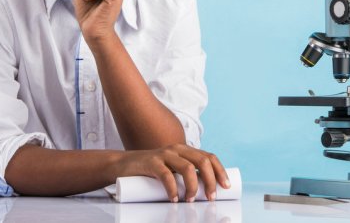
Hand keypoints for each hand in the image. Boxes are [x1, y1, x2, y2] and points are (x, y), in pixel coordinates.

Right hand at [115, 144, 230, 201]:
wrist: (122, 165)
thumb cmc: (150, 171)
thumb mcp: (171, 169)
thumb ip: (184, 175)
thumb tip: (204, 193)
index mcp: (185, 150)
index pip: (209, 157)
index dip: (220, 171)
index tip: (226, 187)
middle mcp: (177, 149)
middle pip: (202, 161)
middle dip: (211, 180)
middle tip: (211, 197)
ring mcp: (164, 154)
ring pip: (188, 168)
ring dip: (193, 187)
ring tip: (190, 200)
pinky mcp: (151, 162)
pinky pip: (166, 175)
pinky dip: (173, 188)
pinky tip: (174, 198)